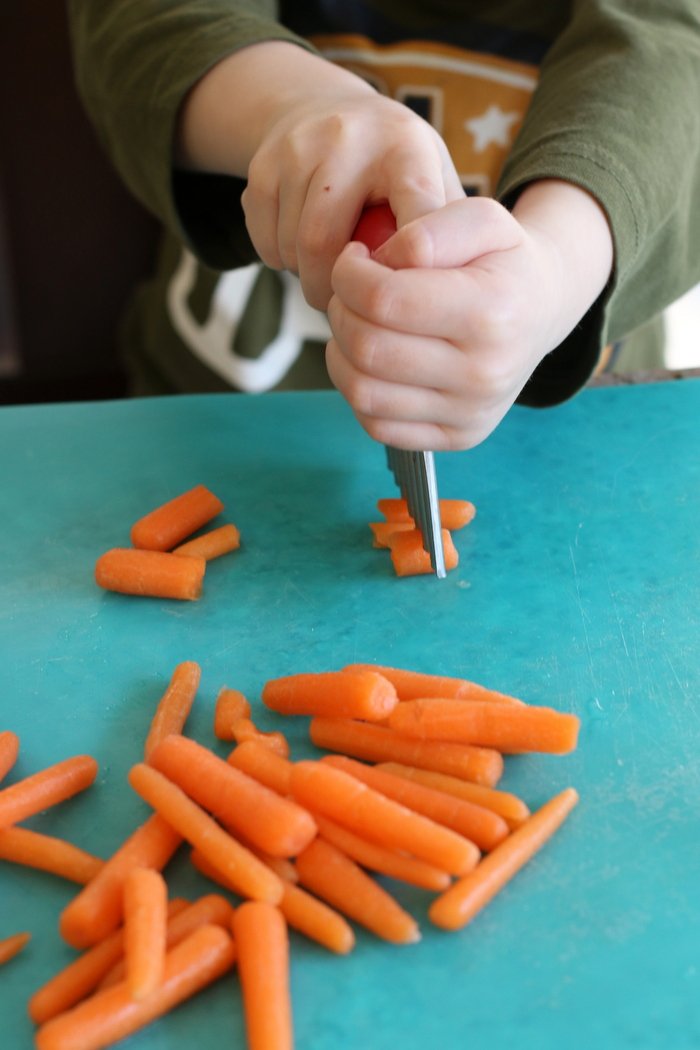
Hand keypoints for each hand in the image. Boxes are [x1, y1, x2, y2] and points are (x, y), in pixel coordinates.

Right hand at [241, 93, 463, 310]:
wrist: (321, 107)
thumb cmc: (393, 164)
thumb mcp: (431, 177)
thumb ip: (446, 231)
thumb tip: (455, 298)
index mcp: (407, 147)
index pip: (415, 219)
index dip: (409, 271)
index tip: (405, 302)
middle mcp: (350, 137)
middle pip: (329, 243)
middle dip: (338, 292)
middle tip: (352, 307)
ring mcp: (299, 147)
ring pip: (294, 248)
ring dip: (310, 279)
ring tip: (331, 277)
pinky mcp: (261, 165)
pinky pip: (265, 241)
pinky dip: (281, 261)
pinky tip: (300, 253)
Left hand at [326, 181, 613, 449]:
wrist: (542, 311)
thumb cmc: (503, 262)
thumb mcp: (483, 217)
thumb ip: (431, 227)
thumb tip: (385, 261)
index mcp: (491, 312)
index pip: (384, 299)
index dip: (349, 274)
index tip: (353, 259)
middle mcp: (484, 373)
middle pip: (367, 348)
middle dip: (340, 311)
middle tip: (350, 291)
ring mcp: (470, 414)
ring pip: (363, 393)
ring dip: (340, 352)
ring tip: (356, 323)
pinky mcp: (458, 438)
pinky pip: (377, 425)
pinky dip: (359, 390)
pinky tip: (372, 360)